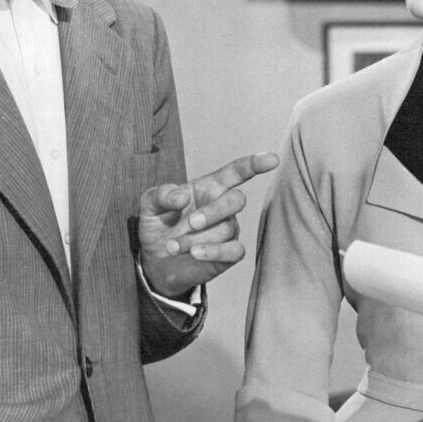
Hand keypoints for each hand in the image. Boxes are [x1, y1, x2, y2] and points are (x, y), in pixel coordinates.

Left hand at [138, 151, 278, 296]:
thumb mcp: (149, 205)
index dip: (254, 164)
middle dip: (214, 211)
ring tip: (171, 247)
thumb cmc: (157, 225)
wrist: (155, 261)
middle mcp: (223, 207)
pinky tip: (195, 254)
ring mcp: (228, 230)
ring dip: (195, 239)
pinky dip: (214, 251)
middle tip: (191, 223)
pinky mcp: (229, 254)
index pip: (237, 172)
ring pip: (225, 230)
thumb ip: (162, 195)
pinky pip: (234, 250)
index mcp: (208, 188)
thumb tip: (182, 197)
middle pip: (236, 200)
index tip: (272, 160)